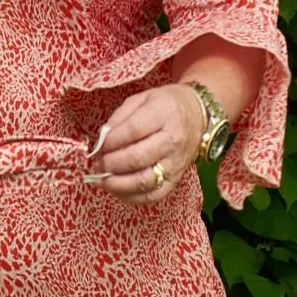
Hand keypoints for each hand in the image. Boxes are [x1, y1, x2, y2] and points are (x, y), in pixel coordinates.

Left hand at [86, 84, 202, 206]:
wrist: (199, 117)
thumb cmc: (166, 106)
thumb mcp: (142, 99)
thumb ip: (120, 117)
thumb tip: (102, 138)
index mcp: (163, 114)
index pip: (133, 131)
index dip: (111, 141)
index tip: (100, 145)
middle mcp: (172, 141)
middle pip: (136, 158)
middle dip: (110, 164)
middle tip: (98, 163)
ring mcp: (175, 163)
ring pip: (143, 181)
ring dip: (117, 184)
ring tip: (102, 179)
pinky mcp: (175, 180)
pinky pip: (153, 195)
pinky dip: (131, 197)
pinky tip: (117, 190)